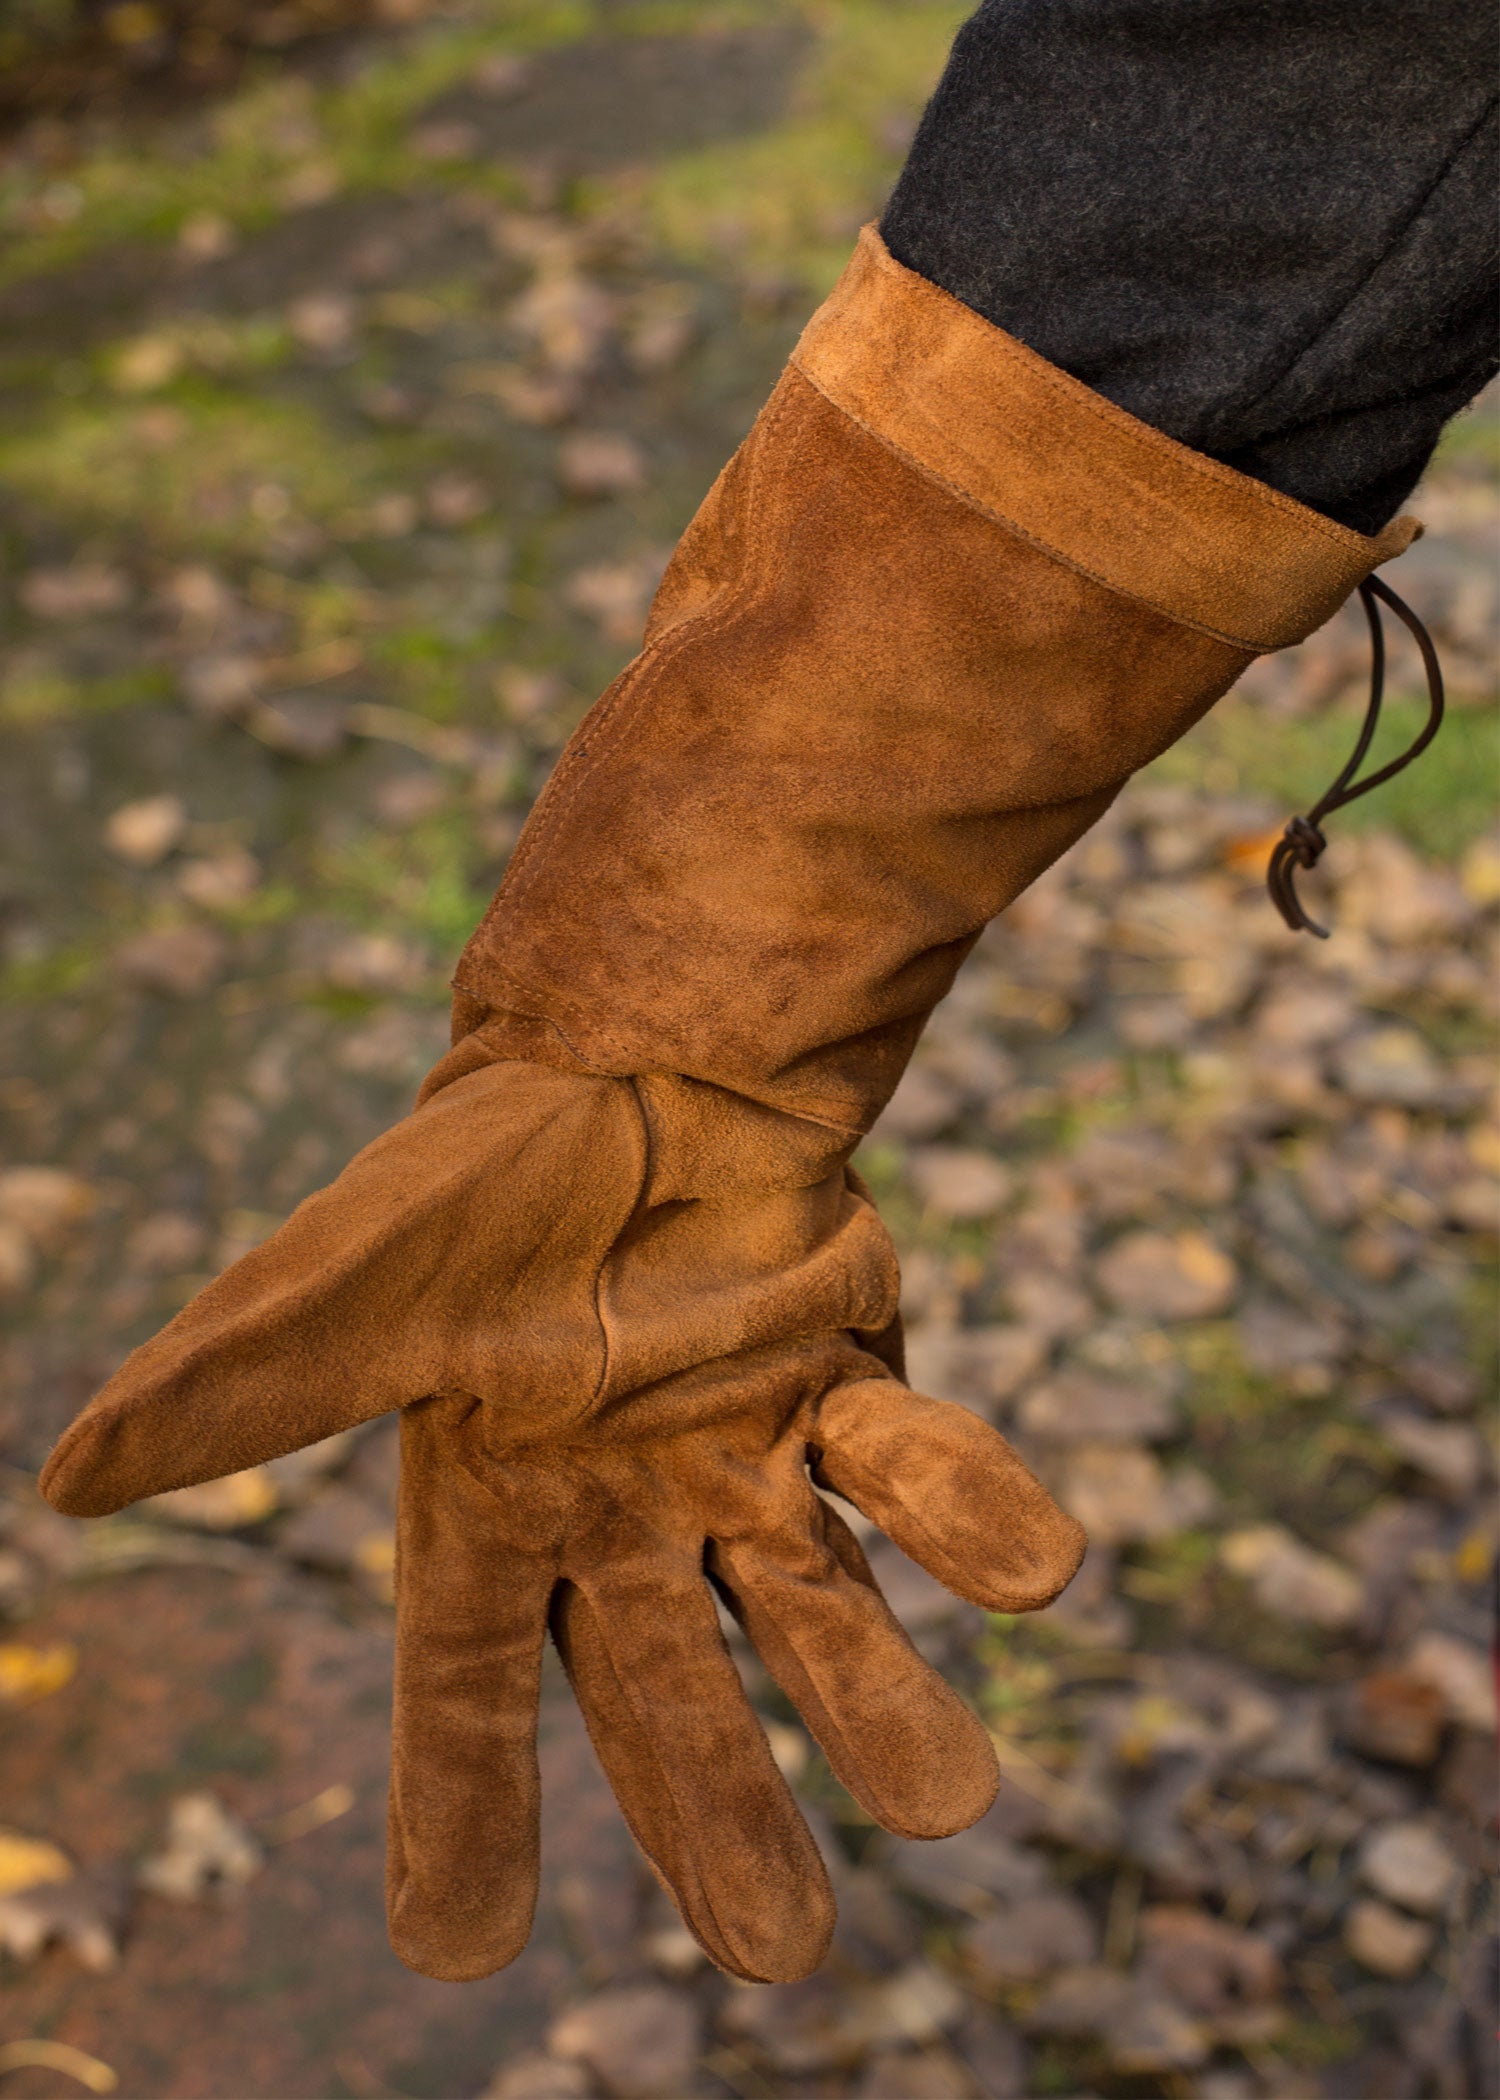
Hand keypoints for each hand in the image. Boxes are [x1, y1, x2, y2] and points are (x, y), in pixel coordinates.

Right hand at [42, 1048, 1083, 1980]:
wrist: (622, 1057)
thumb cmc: (472, 1181)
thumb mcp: (347, 1285)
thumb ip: (235, 1387)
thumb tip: (66, 1483)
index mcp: (493, 1513)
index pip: (466, 1688)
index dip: (461, 1806)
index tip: (462, 1946)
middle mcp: (626, 1521)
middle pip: (672, 1693)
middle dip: (718, 1808)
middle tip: (779, 1952)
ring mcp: (745, 1463)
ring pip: (817, 1608)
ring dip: (879, 1698)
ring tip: (951, 1802)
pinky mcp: (845, 1385)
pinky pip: (914, 1467)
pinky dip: (972, 1516)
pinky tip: (1038, 1574)